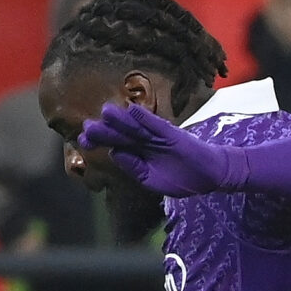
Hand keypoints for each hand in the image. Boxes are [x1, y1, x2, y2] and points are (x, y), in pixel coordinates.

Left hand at [78, 102, 244, 196]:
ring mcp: (157, 136)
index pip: (114, 144)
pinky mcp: (172, 133)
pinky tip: (132, 110)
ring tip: (105, 112)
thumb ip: (135, 168)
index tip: (82, 141)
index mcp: (137, 153)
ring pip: (135, 127)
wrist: (208, 176)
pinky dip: (146, 118)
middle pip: (120, 134)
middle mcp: (144, 141)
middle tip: (87, 127)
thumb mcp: (152, 180)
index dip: (99, 142)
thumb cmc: (180, 179)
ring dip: (121, 120)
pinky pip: (157, 125)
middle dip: (104, 131)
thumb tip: (115, 154)